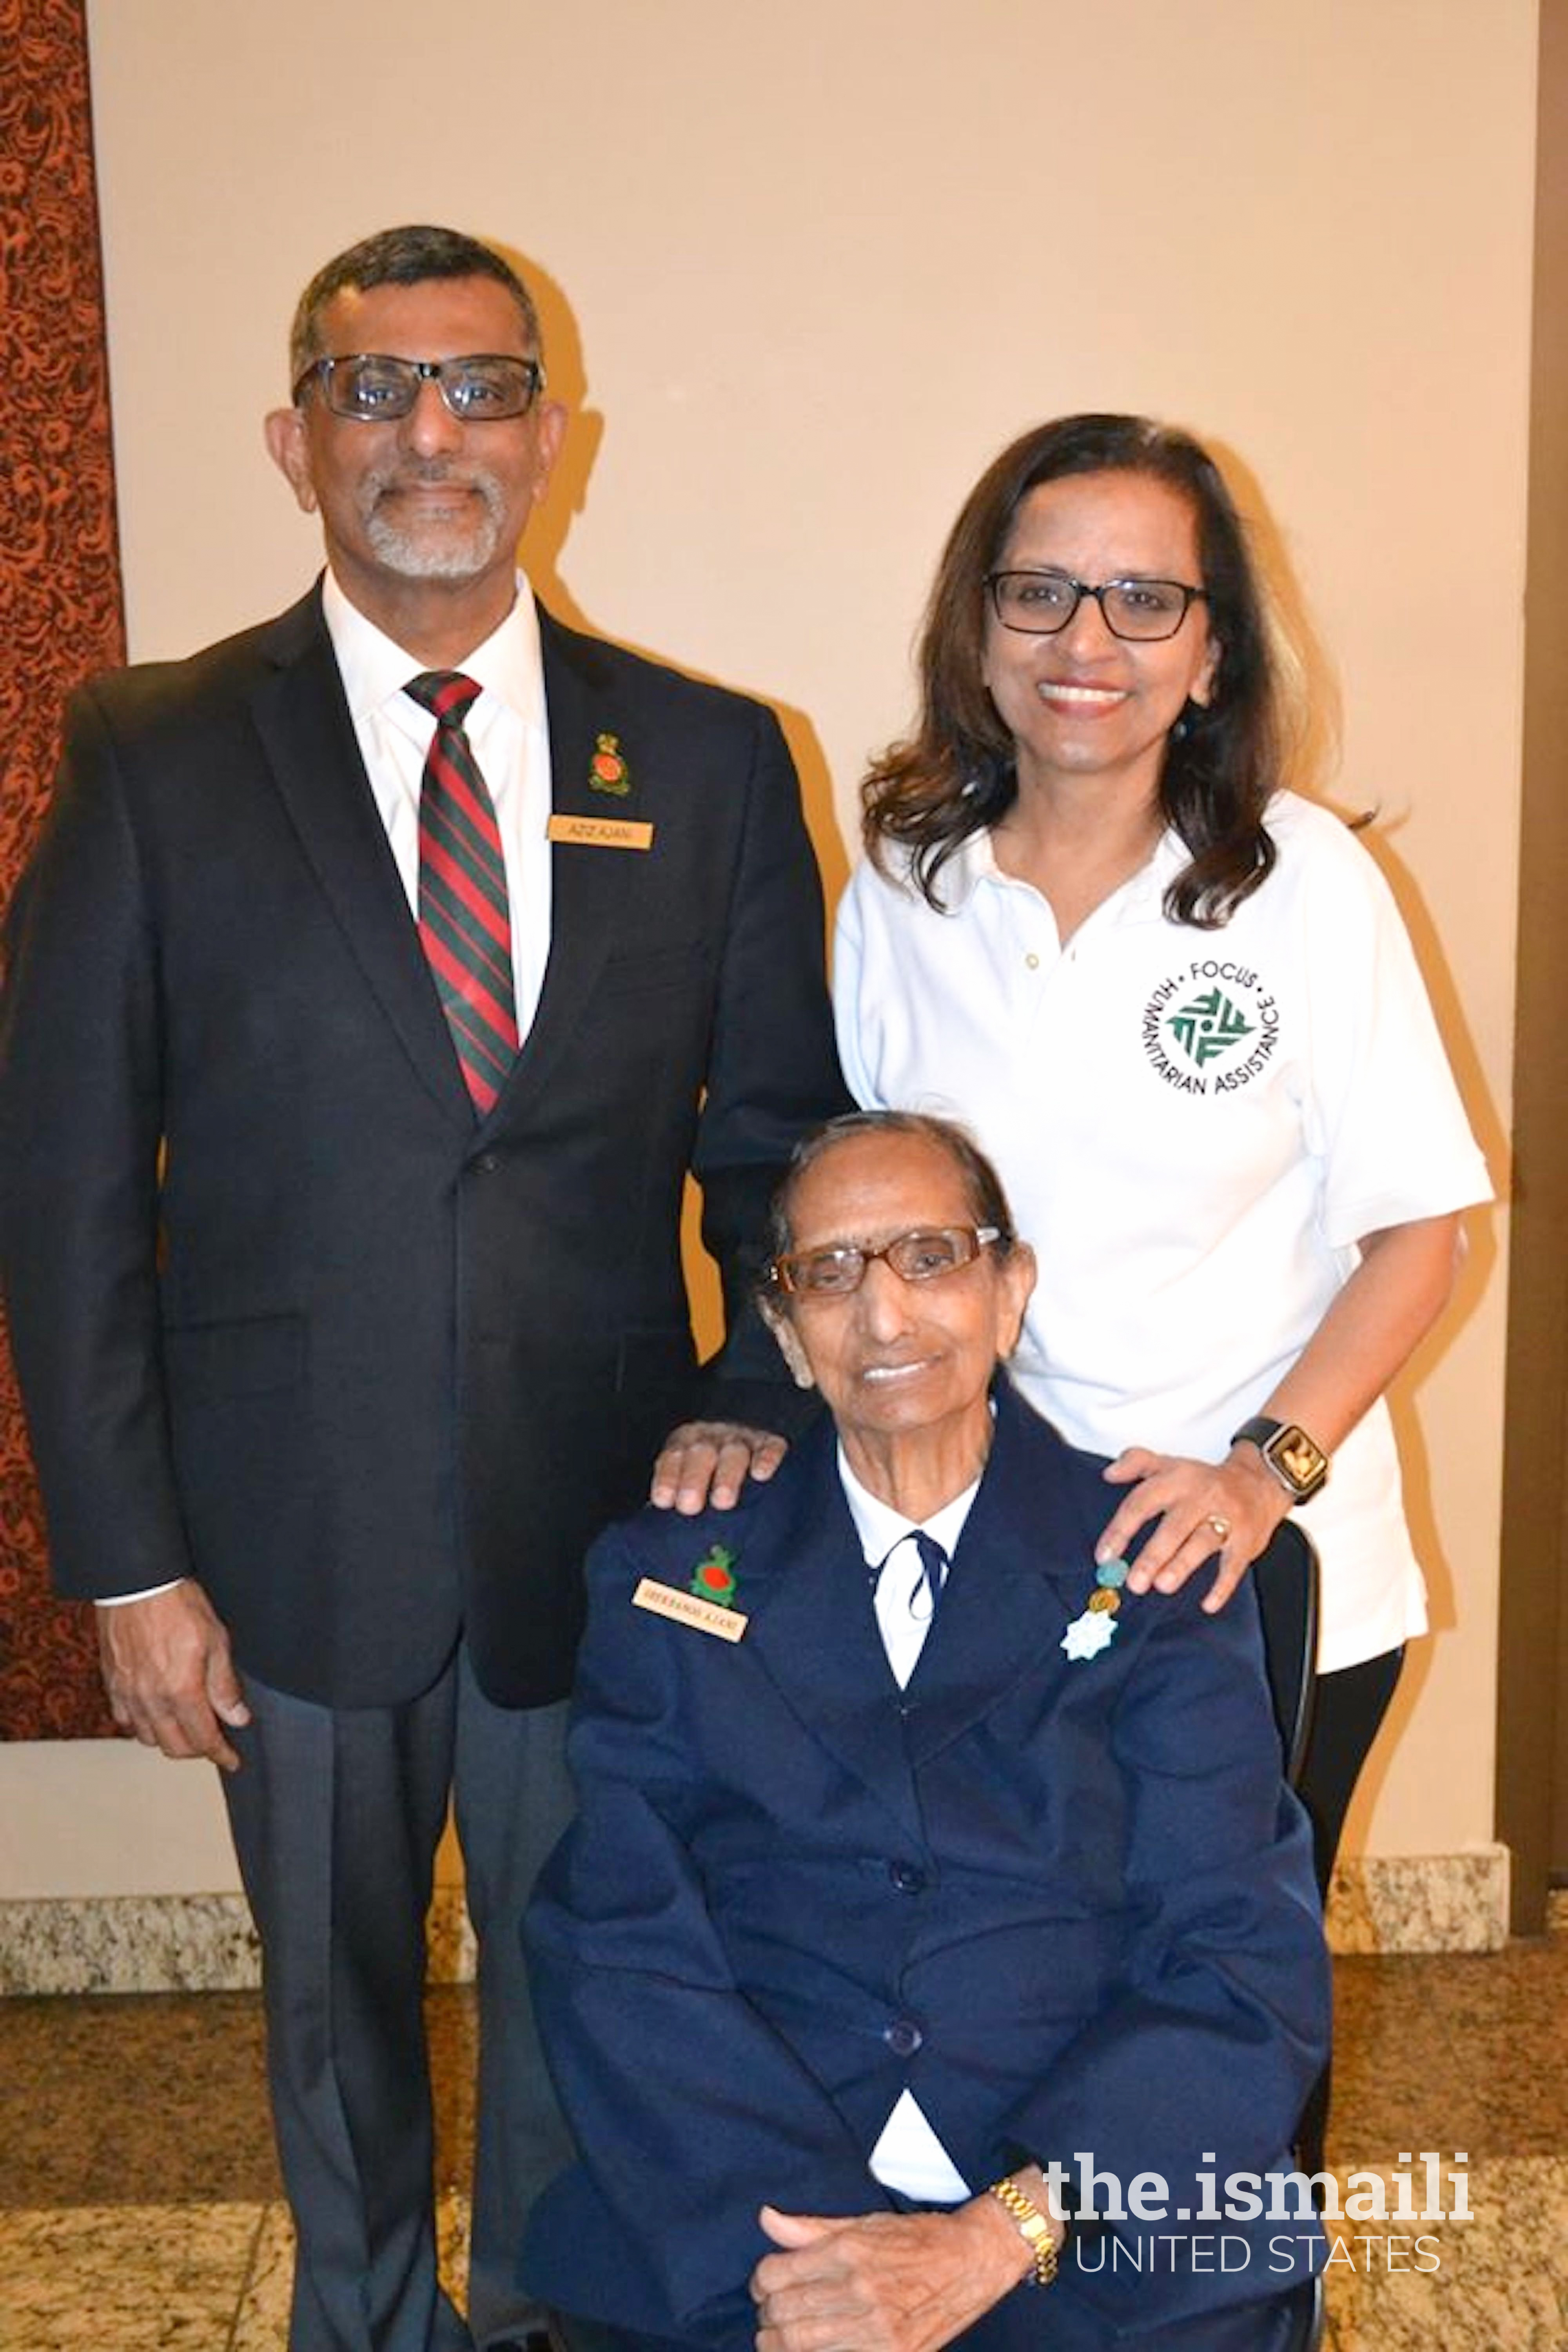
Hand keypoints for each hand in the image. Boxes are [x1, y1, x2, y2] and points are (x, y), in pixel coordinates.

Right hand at [96, 1582, 250, 1770]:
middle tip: (214, 1742)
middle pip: (175, 1747)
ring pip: (149, 1738)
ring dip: (170, 1740)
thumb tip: (237, 1718)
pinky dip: (142, 1726)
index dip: (221, 1755)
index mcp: (181, 1691)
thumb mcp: (216, 1640)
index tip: (232, 1761)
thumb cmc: (178, 1605)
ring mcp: (128, 1694)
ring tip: (187, 1728)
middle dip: (198, 1751)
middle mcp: (151, 1700)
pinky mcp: (113, 1684)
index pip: (203, 1739)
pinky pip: (125, 1720)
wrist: (136, 1584)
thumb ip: (224, 1685)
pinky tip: (156, 1715)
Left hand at [648, 1421, 787, 1514]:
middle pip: (700, 1454)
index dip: (667, 1478)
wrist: (749, 1450)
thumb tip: (665, 1553)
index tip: (663, 1501)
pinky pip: (769, 1447)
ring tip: (723, 1502)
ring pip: (734, 1452)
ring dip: (727, 1477)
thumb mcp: (689, 1487)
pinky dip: (765, 1458)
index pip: (672, 1458)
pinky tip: (761, 1474)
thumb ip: (679, 1510)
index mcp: (685, 1446)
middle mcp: (712, 1440)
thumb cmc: (709, 1481)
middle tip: (690, 1506)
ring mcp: (741, 1440)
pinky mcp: (769, 1443)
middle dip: (693, 1479)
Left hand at [751, 2198, 1031, 2351]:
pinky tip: (814, 2348)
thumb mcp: (864, 2223)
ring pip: (800, 2345)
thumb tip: (766, 2218)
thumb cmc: (916, 2239)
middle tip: (771, 2312)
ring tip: (783, 2334)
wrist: (972, 2262)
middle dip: (767, 2314)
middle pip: (783, 2314)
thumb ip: (812, 2228)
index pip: (776, 2274)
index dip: (761, 2281)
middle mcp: (860, 2290)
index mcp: (849, 2251)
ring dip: (781, 2342)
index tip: (765, 2284)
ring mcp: (877, 2329)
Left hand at [1098, 1446, 1290, 1611]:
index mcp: (1176, 1480)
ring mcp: (1226, 1518)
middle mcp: (1201, 1497)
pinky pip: (1234, 1564)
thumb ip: (1136, 1462)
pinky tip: (1208, 1604)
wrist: (1259, 1482)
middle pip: (1174, 1527)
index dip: (1121, 1530)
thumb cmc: (1204, 1481)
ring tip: (1162, 1586)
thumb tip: (1109, 1473)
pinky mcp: (1246, 1539)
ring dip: (1182, 1565)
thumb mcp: (1169, 1464)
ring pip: (1202, 1542)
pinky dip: (1222, 1586)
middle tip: (1134, 1582)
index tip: (1104, 1556)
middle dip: (1153, 1555)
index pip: (1142, 1503)